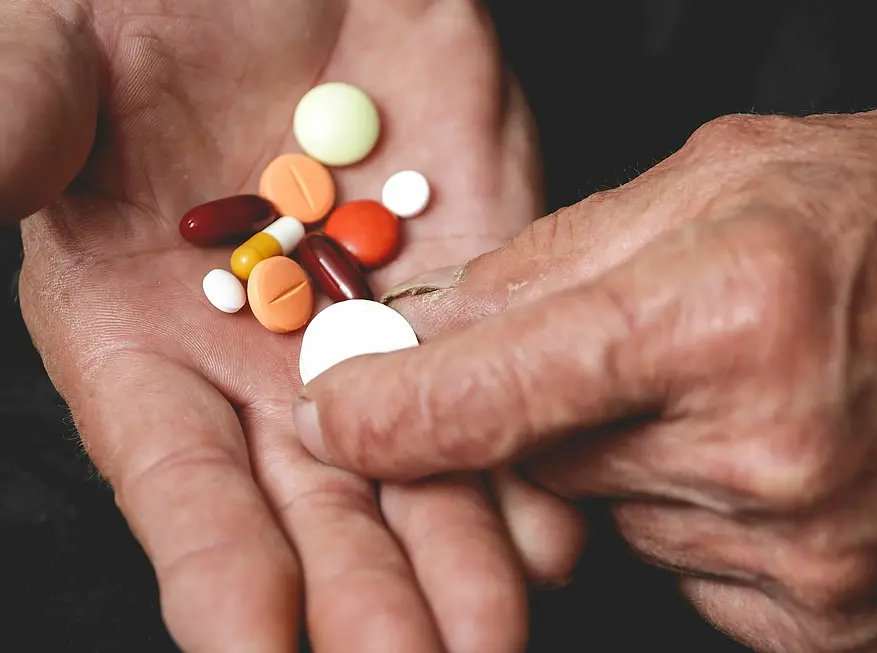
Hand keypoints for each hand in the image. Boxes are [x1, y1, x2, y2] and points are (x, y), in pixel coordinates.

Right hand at [8, 0, 583, 650]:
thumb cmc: (134, 5)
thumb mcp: (41, 62)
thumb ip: (7, 129)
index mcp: (149, 345)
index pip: (183, 485)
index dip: (218, 575)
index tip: (254, 652)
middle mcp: (270, 361)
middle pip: (321, 508)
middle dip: (365, 600)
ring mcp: (380, 320)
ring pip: (428, 463)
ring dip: (462, 554)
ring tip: (493, 632)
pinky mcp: (474, 265)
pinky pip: (509, 370)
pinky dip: (534, 445)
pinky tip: (558, 522)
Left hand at [293, 102, 876, 651]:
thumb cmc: (876, 212)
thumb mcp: (707, 182)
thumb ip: (554, 260)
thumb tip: (437, 327)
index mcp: (720, 316)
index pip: (504, 392)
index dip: (400, 412)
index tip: (338, 416)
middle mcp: (766, 449)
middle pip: (550, 465)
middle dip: (552, 416)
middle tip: (629, 357)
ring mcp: (806, 548)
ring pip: (616, 519)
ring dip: (636, 463)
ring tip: (726, 393)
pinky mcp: (834, 611)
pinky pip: (687, 574)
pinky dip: (693, 520)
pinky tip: (756, 457)